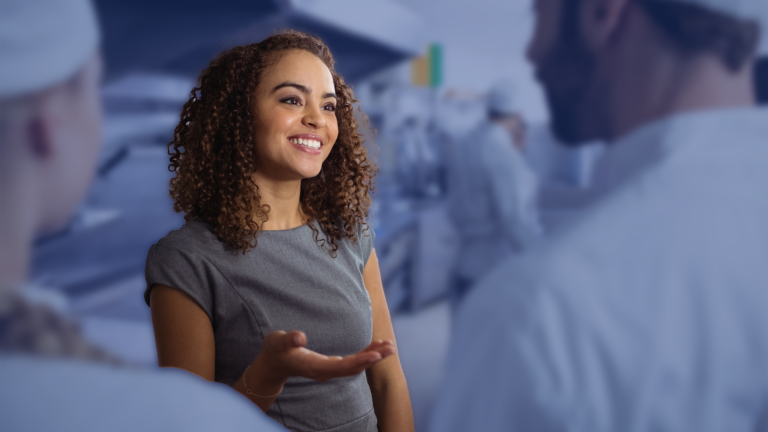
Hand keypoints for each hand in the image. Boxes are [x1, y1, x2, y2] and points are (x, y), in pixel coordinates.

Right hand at [256, 330, 395, 382]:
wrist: (274, 363)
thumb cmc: (275, 350)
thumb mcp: (276, 341)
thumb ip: (288, 339)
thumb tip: (300, 336)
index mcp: (314, 367)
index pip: (341, 366)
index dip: (359, 361)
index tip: (376, 355)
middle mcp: (325, 371)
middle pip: (353, 367)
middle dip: (373, 358)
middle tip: (390, 348)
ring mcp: (329, 370)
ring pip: (356, 366)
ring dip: (373, 357)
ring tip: (390, 346)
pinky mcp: (332, 365)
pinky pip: (353, 362)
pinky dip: (366, 355)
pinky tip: (377, 348)